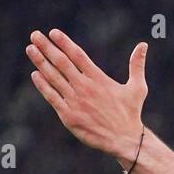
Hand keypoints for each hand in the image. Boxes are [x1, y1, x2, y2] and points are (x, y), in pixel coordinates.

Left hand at [26, 30, 148, 164]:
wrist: (124, 140)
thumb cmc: (131, 113)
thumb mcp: (138, 87)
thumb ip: (137, 65)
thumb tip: (143, 45)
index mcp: (99, 79)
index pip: (78, 55)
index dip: (64, 42)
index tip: (53, 32)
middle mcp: (84, 87)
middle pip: (61, 62)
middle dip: (46, 47)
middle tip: (34, 35)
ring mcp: (75, 101)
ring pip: (53, 77)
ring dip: (40, 61)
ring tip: (30, 49)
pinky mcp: (68, 116)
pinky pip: (52, 97)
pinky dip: (43, 85)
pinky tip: (35, 74)